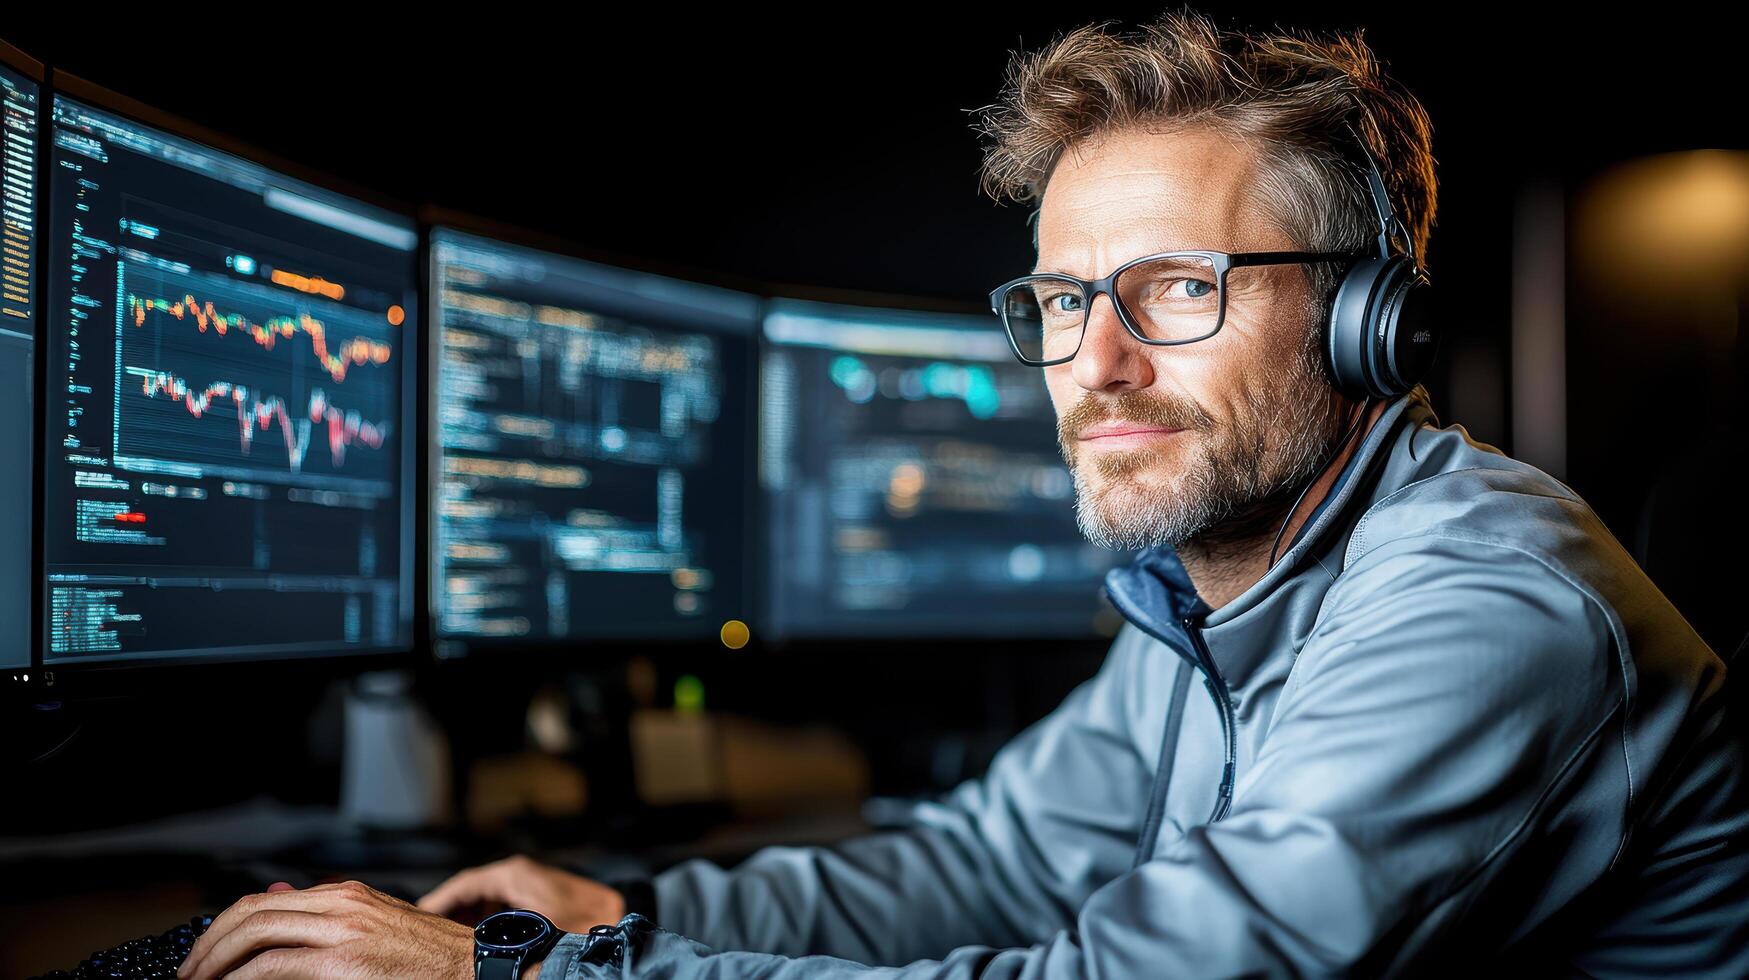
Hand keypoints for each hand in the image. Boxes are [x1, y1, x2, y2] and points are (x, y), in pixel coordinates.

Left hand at [178, 879, 475, 978]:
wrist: (476, 967)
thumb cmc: (434, 957)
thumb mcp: (379, 927)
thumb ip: (333, 923)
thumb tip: (286, 919)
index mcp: (346, 894)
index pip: (264, 900)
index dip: (224, 928)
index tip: (206, 955)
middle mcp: (340, 903)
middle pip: (250, 912)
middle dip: (208, 945)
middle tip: (189, 973)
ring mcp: (343, 930)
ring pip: (254, 932)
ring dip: (215, 962)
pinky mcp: (345, 961)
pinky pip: (273, 965)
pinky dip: (241, 979)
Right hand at [418, 855, 625, 933]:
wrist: (623, 915)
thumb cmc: (587, 919)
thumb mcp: (537, 928)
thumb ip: (501, 933)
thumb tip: (473, 946)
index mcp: (514, 874)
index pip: (463, 884)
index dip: (437, 901)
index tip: (417, 916)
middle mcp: (519, 875)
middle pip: (471, 893)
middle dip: (449, 913)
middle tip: (429, 934)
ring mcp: (529, 886)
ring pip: (485, 902)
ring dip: (467, 920)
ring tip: (448, 942)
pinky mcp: (538, 900)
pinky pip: (502, 910)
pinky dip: (486, 924)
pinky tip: (478, 943)